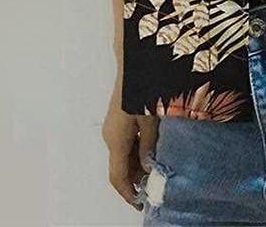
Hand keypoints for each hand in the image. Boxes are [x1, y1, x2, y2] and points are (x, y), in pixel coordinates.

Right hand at [102, 89, 158, 207]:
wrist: (134, 63)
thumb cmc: (142, 89)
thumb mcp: (150, 120)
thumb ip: (148, 145)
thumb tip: (148, 167)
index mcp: (116, 139)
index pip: (117, 176)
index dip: (128, 192)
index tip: (140, 203)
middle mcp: (110, 135)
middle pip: (119, 166)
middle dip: (135, 179)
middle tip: (153, 186)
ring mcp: (112, 126)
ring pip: (122, 154)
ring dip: (136, 165)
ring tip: (155, 170)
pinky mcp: (118, 118)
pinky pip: (125, 142)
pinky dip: (135, 152)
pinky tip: (150, 150)